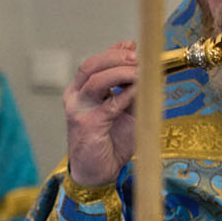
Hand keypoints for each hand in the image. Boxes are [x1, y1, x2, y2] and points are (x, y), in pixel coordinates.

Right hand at [64, 41, 138, 187]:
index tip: (135, 48)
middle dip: (117, 58)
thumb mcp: (125, 110)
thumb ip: (131, 89)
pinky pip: (109, 105)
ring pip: (96, 80)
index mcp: (82, 90)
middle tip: (139, 58)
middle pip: (91, 65)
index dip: (115, 52)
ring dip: (121, 73)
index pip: (95, 63)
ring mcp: (79, 110)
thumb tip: (145, 67)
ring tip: (140, 72)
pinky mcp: (88, 125)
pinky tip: (139, 90)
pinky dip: (126, 95)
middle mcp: (76, 97)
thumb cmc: (111, 142)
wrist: (97, 172)